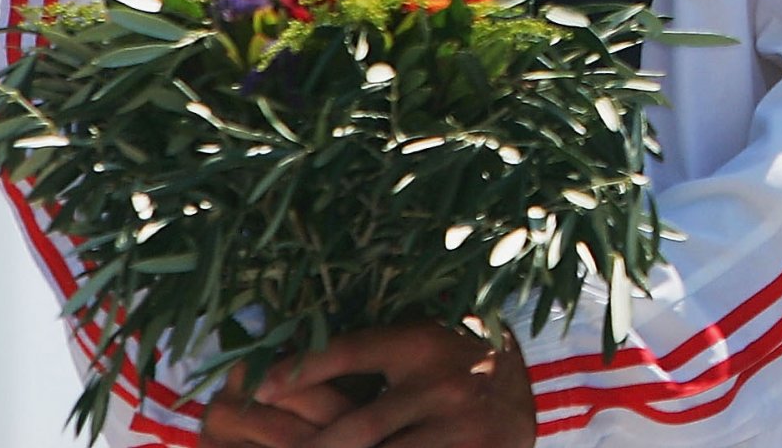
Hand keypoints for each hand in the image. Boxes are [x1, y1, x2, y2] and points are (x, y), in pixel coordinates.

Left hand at [201, 322, 534, 447]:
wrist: (525, 389)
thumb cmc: (454, 360)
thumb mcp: (417, 344)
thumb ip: (370, 353)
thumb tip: (288, 369)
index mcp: (422, 344)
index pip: (351, 351)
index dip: (300, 370)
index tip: (256, 387)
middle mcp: (442, 383)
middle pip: (358, 427)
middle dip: (308, 447)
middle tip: (269, 446)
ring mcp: (459, 424)